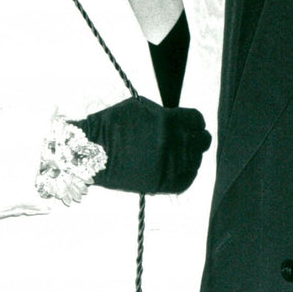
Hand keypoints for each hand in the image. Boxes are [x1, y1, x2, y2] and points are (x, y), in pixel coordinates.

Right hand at [77, 97, 211, 194]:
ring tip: (180, 153)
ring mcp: (167, 166)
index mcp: (168, 122)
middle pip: (202, 142)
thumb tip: (180, 120)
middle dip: (196, 137)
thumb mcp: (141, 107)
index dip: (194, 121)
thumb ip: (165, 113)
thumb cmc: (113, 124)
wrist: (91, 151)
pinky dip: (186, 173)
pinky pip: (186, 180)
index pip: (197, 120)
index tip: (190, 123)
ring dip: (190, 155)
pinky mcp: (160, 184)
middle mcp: (171, 145)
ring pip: (196, 161)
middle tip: (189, 138)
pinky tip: (179, 167)